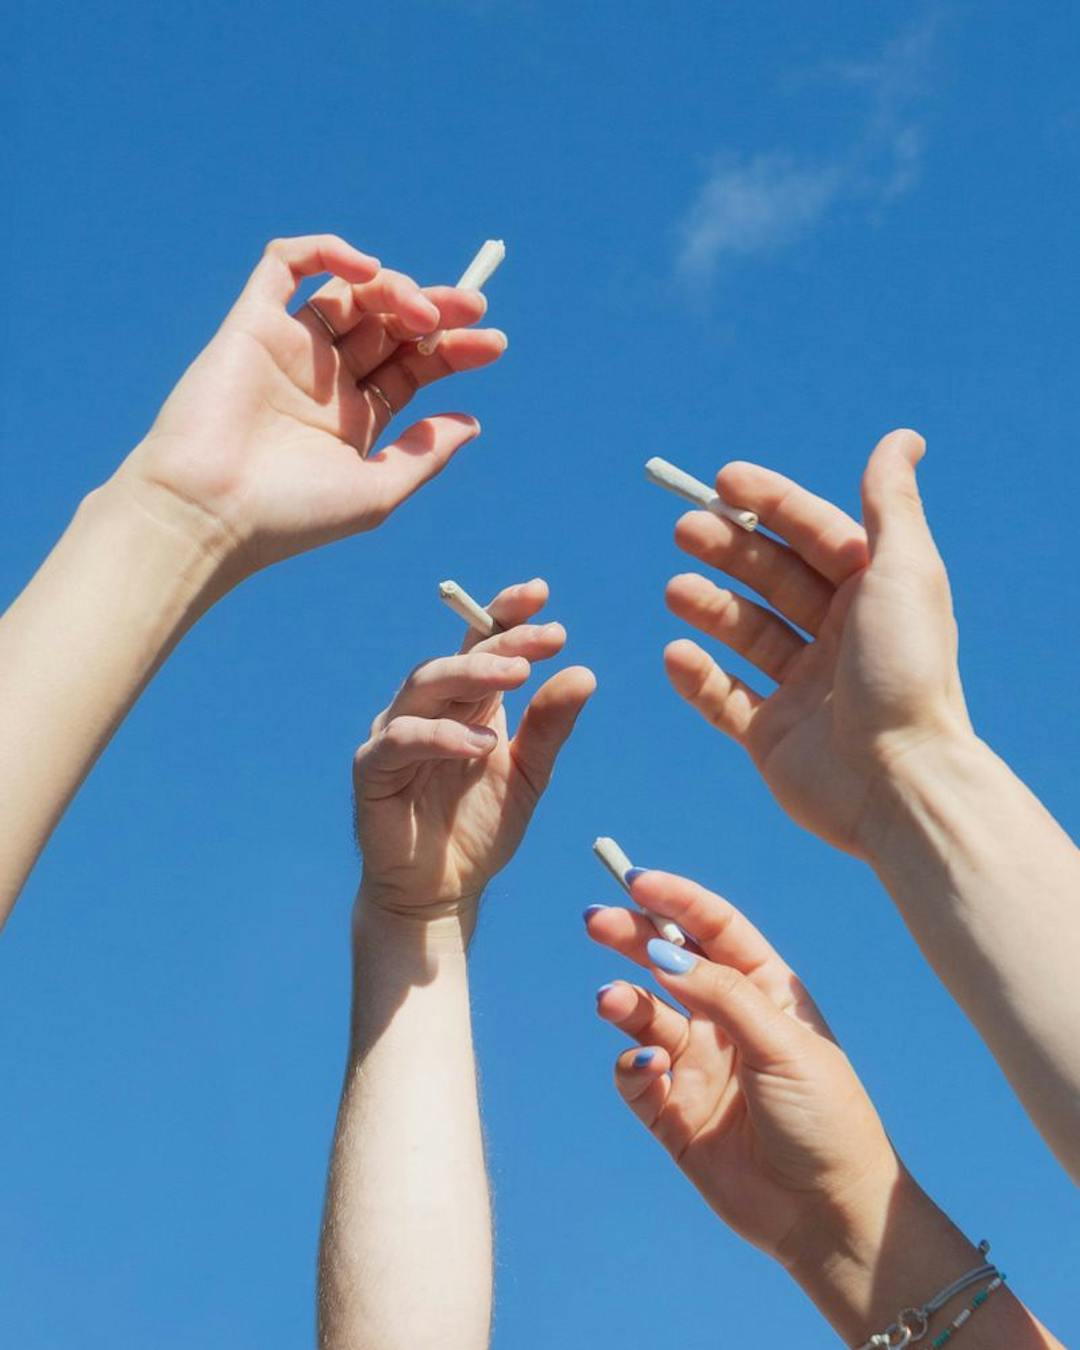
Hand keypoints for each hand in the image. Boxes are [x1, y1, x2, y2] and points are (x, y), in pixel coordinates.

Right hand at [114, 234, 506, 577]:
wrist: (211, 511)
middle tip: (472, 308)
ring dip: (395, 287)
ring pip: (352, 292)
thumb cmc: (292, 515)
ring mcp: (290, 349)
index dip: (456, 350)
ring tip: (422, 313)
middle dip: (436, 312)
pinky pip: (285, 265)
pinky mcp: (251, 323)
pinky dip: (325, 250)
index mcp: (356, 420)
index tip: (493, 342)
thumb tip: (471, 422)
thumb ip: (424, 453)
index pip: (414, 367)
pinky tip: (364, 267)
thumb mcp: (378, 491)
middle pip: (391, 325)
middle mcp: (326, 381)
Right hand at [354, 579, 595, 918]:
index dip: (506, 612)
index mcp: (468, 701)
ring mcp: (396, 734)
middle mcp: (429, 707)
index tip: (542, 593)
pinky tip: (479, 744)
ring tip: (518, 678)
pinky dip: (440, 736)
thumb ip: (548, 727)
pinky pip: (401, 740)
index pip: (483, 642)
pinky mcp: (372, 769)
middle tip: (545, 639)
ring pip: (425, 686)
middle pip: (459, 659)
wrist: (441, 892)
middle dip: (502, 643)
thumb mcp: (528, 775)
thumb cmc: (480, 828)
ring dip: (472, 676)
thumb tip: (584, 672)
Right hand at [585, 870, 897, 1263]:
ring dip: (624, 1001)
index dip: (677, 900)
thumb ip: (721, 994)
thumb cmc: (825, 1117)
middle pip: (668, 961)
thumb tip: (662, 952)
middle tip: (595, 920)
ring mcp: (699, 1064)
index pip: (715, 928)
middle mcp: (726, 1020)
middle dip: (632, 937)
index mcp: (764, 991)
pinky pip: (635, 1073)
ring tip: (611, 1001)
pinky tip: (648, 1068)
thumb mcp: (782, 1043)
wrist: (829, 1217)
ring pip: (644, 1014)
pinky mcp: (674, 1111)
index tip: (636, 880)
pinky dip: (631, 1063)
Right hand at [663, 429, 972, 855]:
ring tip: (675, 591)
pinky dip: (697, 677)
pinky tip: (676, 654)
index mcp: (873, 595)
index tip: (722, 479)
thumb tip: (903, 437)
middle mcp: (839, 638)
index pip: (813, 533)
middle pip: (772, 577)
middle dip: (728, 549)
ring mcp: (803, 689)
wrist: (899, 783)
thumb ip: (890, 504)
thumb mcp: (903, 572)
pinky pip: (724, 699)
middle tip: (685, 531)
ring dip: (709, 606)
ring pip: (745, 633)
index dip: (770, 501)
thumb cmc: (905, 673)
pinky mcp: (772, 737)